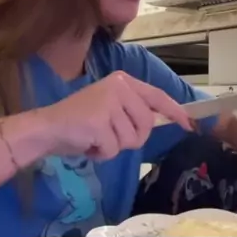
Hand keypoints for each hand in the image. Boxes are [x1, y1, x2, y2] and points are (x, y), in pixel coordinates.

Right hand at [40, 71, 192, 159]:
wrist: (47, 128)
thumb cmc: (79, 122)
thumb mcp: (111, 109)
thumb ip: (133, 111)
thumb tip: (165, 119)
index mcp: (123, 82)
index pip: (157, 96)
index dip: (175, 112)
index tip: (189, 124)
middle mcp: (119, 87)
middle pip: (146, 125)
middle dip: (131, 138)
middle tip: (109, 136)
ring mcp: (109, 103)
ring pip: (131, 140)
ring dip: (114, 147)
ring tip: (96, 137)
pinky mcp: (99, 122)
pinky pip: (114, 150)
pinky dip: (102, 154)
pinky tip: (88, 143)